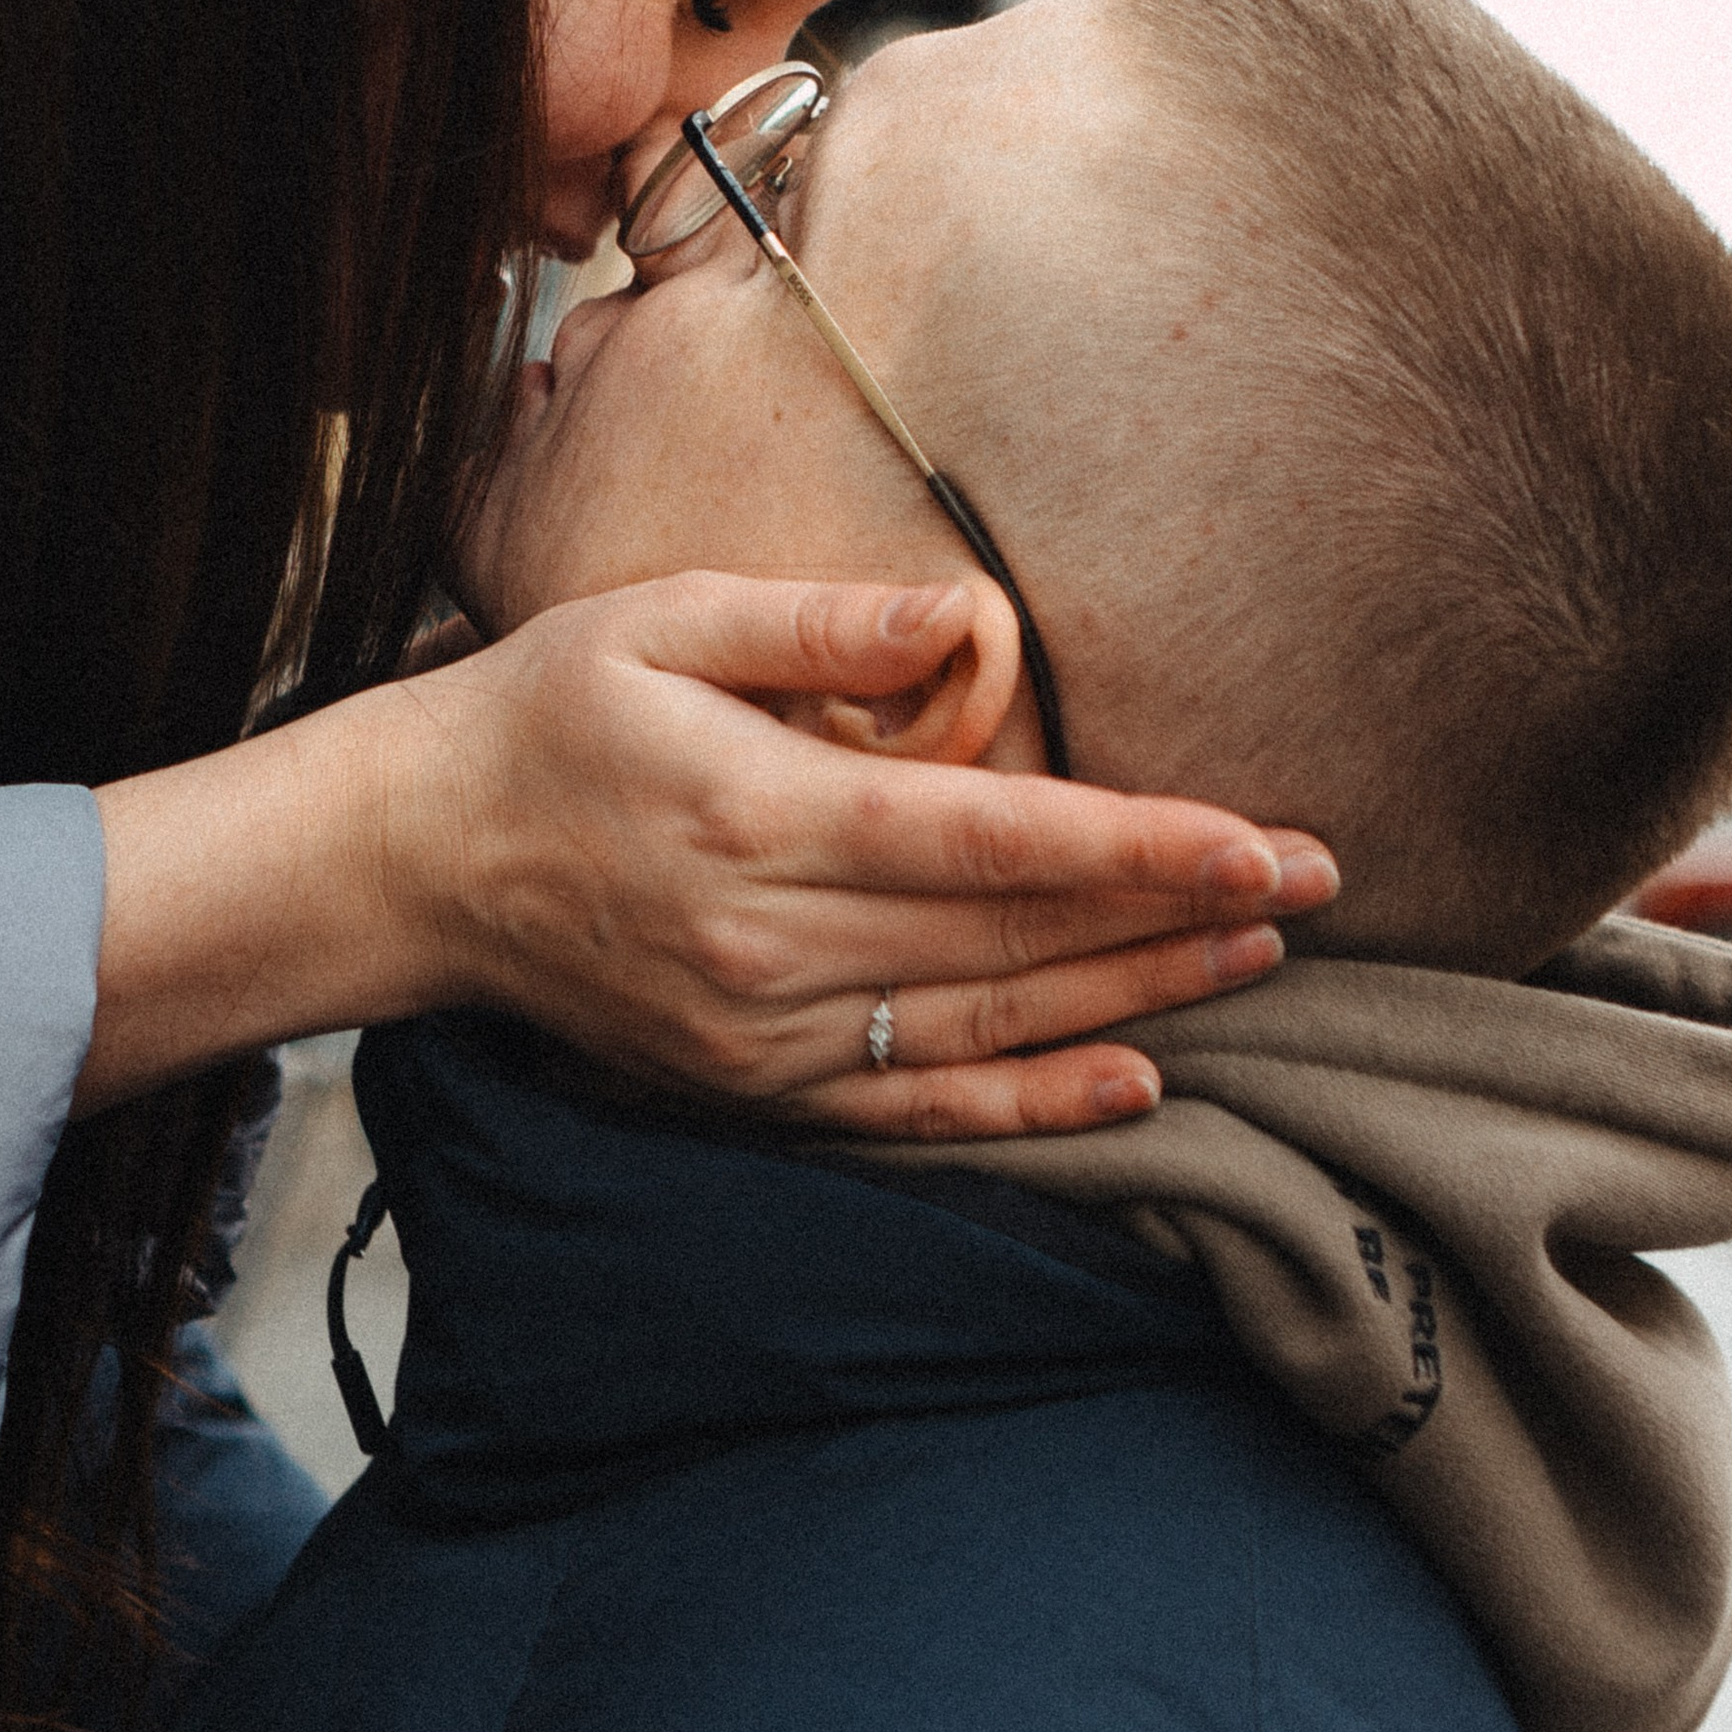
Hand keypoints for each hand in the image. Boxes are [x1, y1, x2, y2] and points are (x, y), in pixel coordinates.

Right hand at [377, 573, 1336, 1139]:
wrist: (414, 861)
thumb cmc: (542, 714)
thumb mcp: (662, 620)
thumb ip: (821, 628)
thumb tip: (967, 621)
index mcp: (757, 815)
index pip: (993, 839)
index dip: (1141, 844)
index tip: (1261, 837)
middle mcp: (771, 946)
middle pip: (1017, 936)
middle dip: (1179, 913)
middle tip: (1317, 885)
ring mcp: (764, 1036)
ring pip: (990, 1023)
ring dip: (1138, 996)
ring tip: (1260, 959)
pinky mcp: (753, 1090)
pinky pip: (920, 1110)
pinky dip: (1035, 1104)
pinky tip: (1136, 1083)